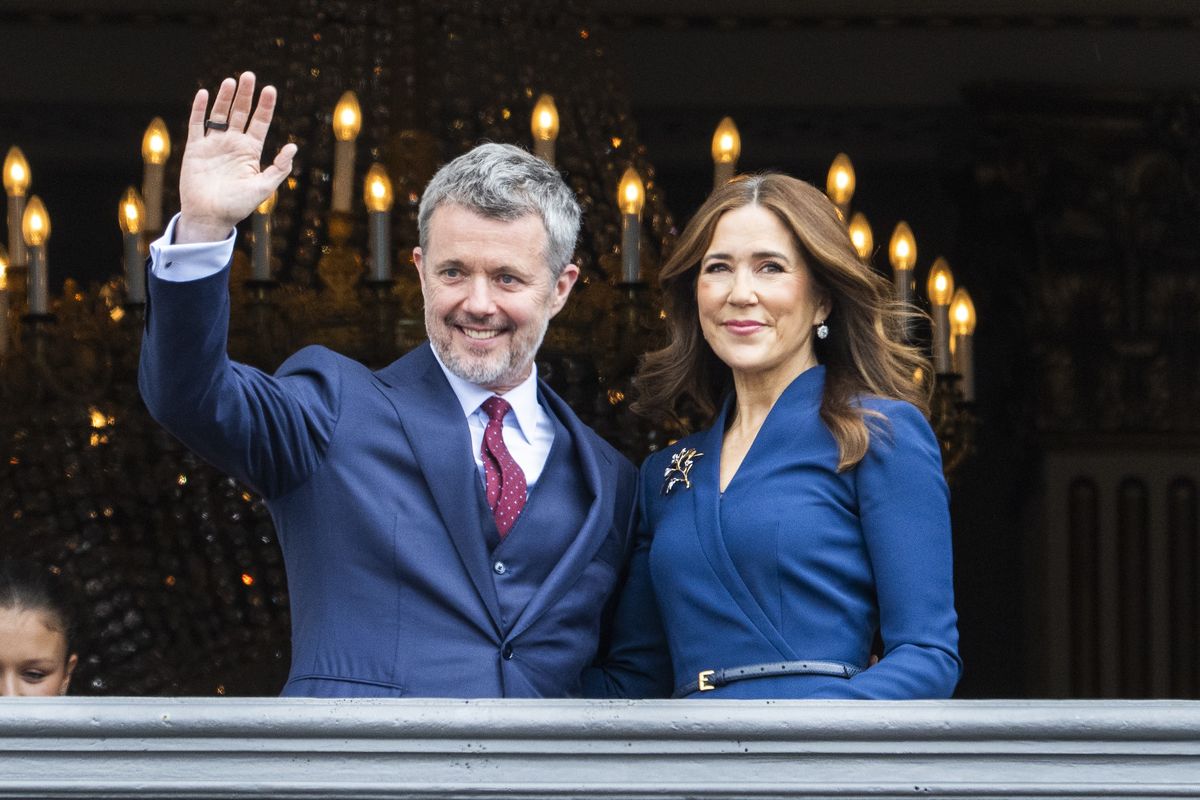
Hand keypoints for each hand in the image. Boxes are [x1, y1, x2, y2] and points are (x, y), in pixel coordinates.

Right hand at [176, 72, 296, 243]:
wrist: (210, 217)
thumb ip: (279, 168)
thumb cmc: (238, 206)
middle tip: (249, 75)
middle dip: (245, 95)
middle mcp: (233, 144)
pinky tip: (205, 94)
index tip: (270, 89)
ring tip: (231, 81)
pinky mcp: (195, 149)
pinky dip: (200, 109)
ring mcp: (214, 145)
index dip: (265, 106)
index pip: (260, 123)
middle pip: (240, 113)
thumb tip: (293, 146)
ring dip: (225, 98)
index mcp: (250, 152)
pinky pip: (197, 124)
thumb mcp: (264, 187)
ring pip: (220, 115)